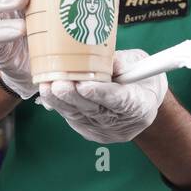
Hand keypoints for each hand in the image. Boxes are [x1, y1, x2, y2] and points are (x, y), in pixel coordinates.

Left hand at [37, 49, 166, 142]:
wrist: (143, 100)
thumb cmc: (141, 76)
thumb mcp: (140, 62)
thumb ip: (123, 61)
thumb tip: (103, 57)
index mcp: (141, 105)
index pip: (119, 101)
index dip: (100, 93)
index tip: (83, 86)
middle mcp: (123, 124)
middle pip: (95, 111)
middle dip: (73, 97)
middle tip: (58, 83)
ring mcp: (107, 131)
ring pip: (80, 117)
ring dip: (61, 102)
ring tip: (47, 86)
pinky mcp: (92, 133)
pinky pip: (73, 119)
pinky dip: (60, 106)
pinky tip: (49, 94)